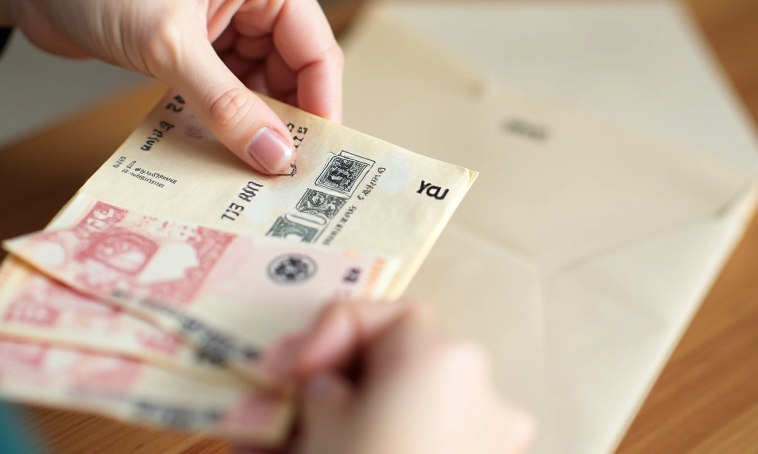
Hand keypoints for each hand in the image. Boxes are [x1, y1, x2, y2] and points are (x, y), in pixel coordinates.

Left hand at [0, 0, 340, 173]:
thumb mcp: (170, 44)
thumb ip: (227, 105)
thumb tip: (274, 154)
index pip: (317, 52)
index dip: (320, 108)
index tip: (316, 158)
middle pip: (292, 73)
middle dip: (283, 121)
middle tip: (279, 172)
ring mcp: (226, 16)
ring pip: (259, 85)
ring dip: (250, 123)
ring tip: (244, 164)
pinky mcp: (198, 37)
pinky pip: (226, 87)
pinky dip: (221, 115)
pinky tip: (215, 143)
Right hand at [286, 302, 533, 453]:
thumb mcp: (318, 429)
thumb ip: (318, 393)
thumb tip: (326, 394)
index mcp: (445, 361)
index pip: (384, 317)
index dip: (328, 334)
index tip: (286, 372)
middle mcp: (481, 396)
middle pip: (394, 371)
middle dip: (326, 390)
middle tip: (271, 408)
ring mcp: (488, 446)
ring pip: (401, 419)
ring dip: (336, 428)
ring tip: (270, 446)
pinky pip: (418, 450)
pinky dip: (371, 450)